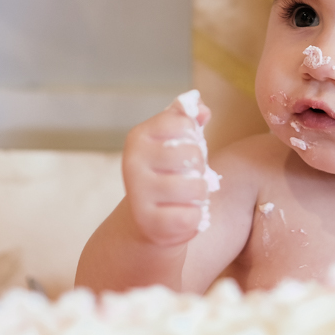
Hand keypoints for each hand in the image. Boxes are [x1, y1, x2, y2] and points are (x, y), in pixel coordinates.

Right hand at [122, 93, 213, 247]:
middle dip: (199, 168)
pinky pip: (192, 216)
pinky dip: (195, 218)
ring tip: (186, 197)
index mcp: (138, 136)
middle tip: (186, 177)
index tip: (183, 149)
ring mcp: (138, 194)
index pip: (184, 124)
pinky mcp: (149, 223)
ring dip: (200, 194)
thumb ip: (188, 120)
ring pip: (196, 187)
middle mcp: (132, 162)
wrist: (146, 222)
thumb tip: (203, 110)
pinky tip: (181, 216)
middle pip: (193, 154)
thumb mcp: (173, 142)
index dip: (193, 137)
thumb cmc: (166, 174)